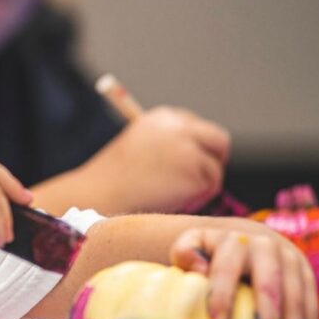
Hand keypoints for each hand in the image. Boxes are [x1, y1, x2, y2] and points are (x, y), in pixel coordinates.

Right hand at [80, 106, 230, 213]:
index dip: (197, 147)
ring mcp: (190, 147)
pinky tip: (170, 201)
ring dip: (200, 186)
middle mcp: (180, 126)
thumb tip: (197, 160)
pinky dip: (196, 199)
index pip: (197, 127)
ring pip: (214, 169)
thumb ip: (168, 146)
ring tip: (169, 197)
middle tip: (201, 183)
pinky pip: (210, 187)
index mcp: (163, 117)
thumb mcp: (140, 148)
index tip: (190, 165)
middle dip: (213, 161)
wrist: (100, 194)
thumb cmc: (115, 179)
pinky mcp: (198, 169)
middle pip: (217, 140)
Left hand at [170, 225, 318, 318]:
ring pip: (295, 301)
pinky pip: (311, 310)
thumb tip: (200, 270)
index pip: (227, 268)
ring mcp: (291, 262)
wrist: (249, 243)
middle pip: (269, 286)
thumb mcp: (194, 245)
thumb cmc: (213, 254)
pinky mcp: (308, 278)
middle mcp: (267, 248)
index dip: (222, 296)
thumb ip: (186, 252)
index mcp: (235, 241)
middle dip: (264, 318)